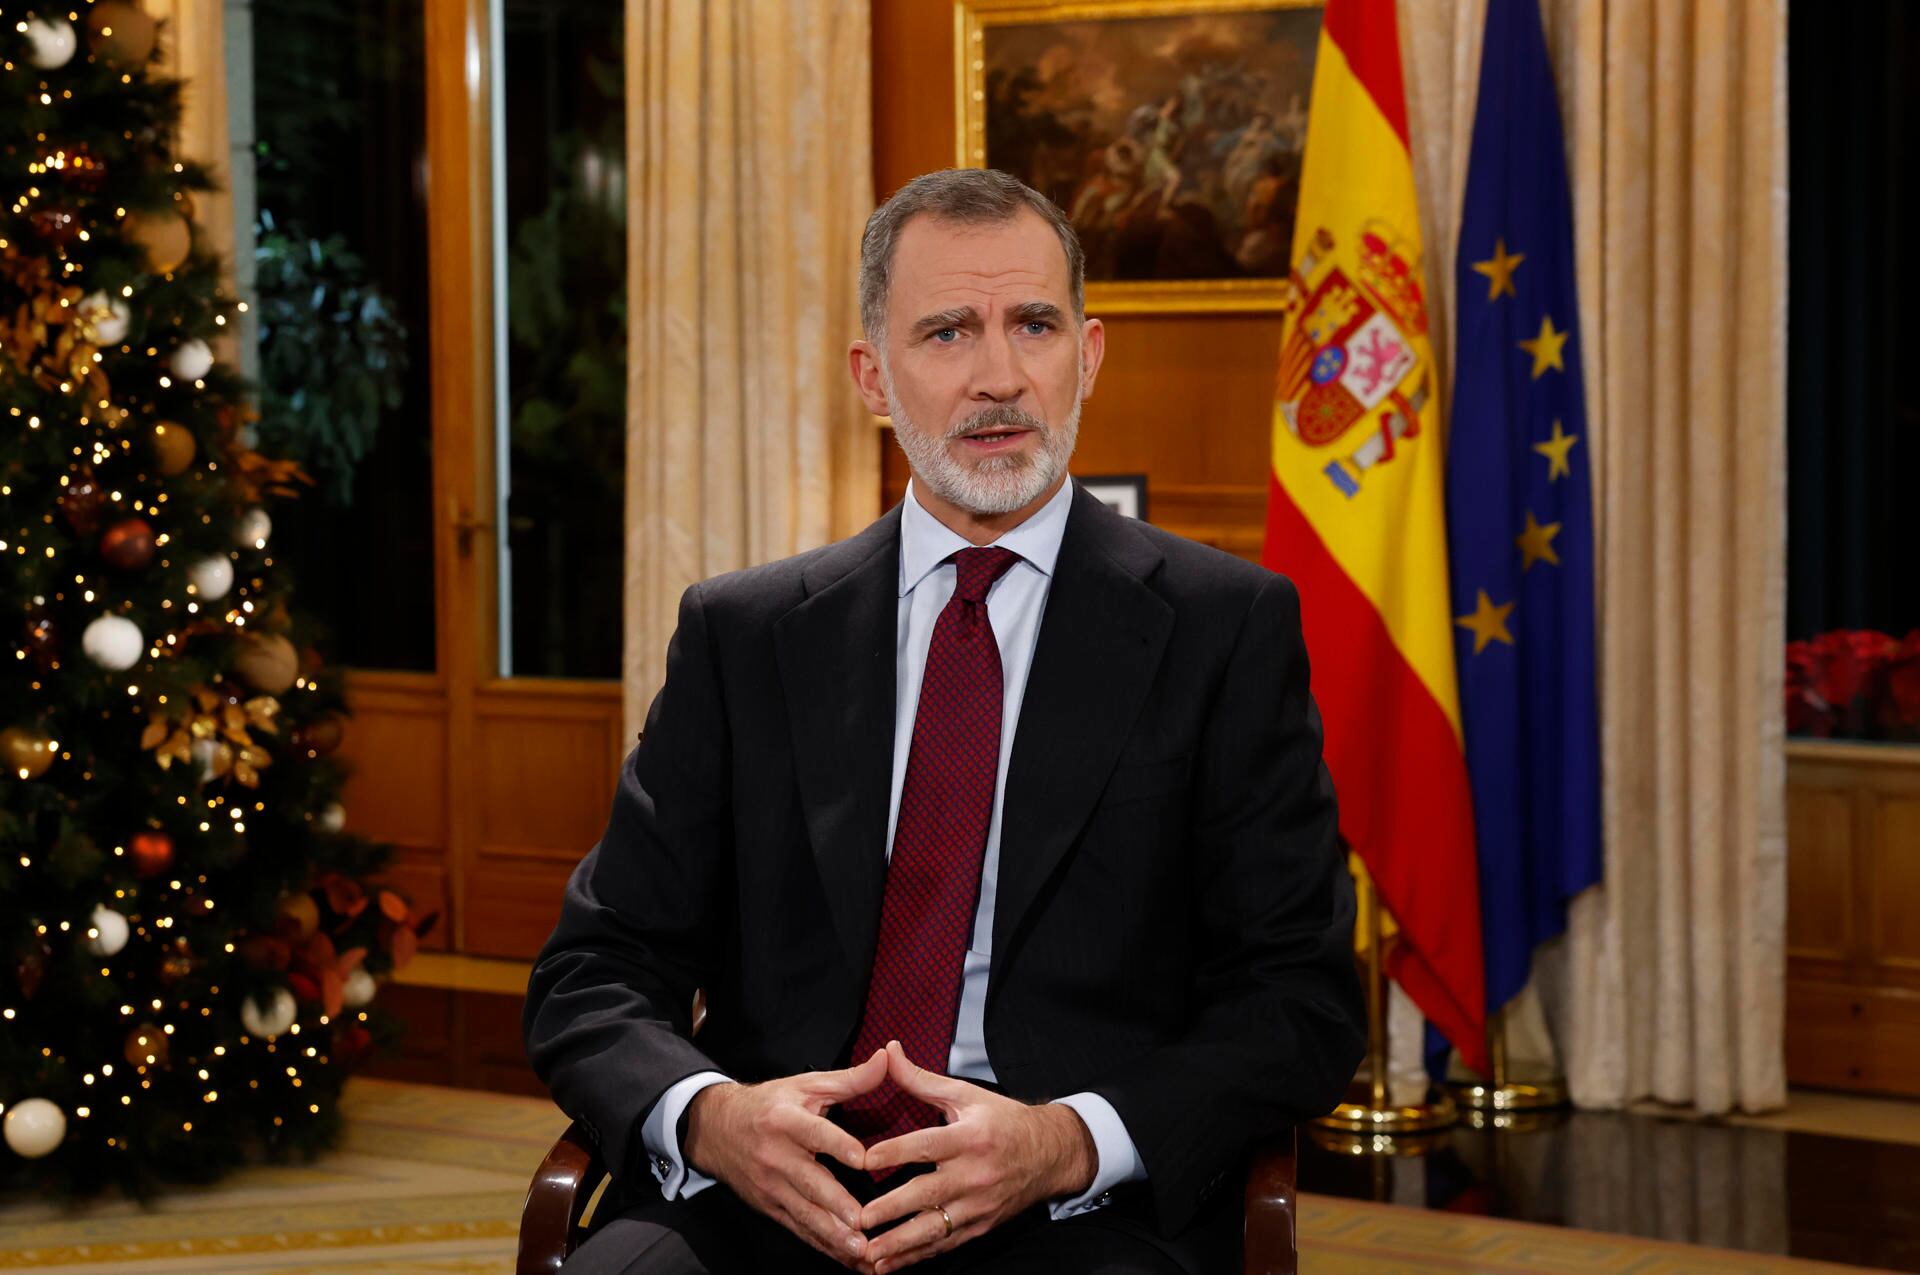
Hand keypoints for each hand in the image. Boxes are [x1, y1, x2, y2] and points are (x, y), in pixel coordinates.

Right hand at [684, 1047, 888, 1269]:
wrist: (716, 1129)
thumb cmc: (771, 1104)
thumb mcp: (806, 1085)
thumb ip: (850, 1078)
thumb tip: (886, 1058)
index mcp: (786, 1120)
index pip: (815, 1133)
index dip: (838, 1145)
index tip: (863, 1159)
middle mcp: (776, 1155)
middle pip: (809, 1182)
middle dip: (836, 1206)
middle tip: (863, 1223)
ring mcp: (771, 1185)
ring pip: (804, 1213)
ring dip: (832, 1234)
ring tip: (859, 1250)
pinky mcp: (769, 1206)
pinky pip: (798, 1228)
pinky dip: (822, 1244)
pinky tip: (846, 1257)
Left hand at [857, 1041, 1096, 1272]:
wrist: (1049, 1154)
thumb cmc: (1003, 1121)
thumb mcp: (965, 1095)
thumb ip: (921, 1079)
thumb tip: (889, 1051)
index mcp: (970, 1137)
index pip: (927, 1145)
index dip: (895, 1152)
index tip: (865, 1160)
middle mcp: (974, 1174)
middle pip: (928, 1193)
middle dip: (892, 1209)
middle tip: (859, 1218)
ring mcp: (978, 1205)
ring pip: (934, 1228)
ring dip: (899, 1244)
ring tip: (869, 1253)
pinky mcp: (980, 1226)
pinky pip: (944, 1244)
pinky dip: (916, 1256)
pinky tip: (889, 1265)